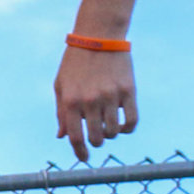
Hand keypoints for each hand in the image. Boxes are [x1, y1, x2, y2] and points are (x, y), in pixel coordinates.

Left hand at [54, 47, 136, 161]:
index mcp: (70, 101)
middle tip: (97, 137)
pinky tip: (123, 125)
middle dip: (96, 142)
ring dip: (110, 134)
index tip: (84, 158)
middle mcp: (90, 101)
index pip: (75, 137)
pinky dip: (127, 128)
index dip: (80, 152)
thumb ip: (61, 112)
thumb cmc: (75, 63)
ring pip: (114, 132)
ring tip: (107, 125)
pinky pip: (131, 121)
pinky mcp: (129, 91)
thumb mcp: (61, 85)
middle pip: (96, 138)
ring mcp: (111, 96)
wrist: (98, 36)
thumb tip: (63, 137)